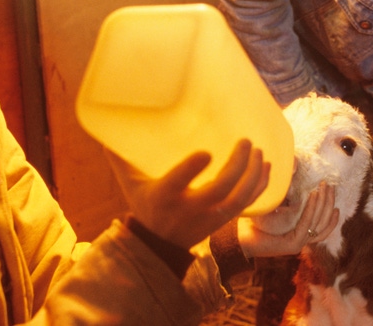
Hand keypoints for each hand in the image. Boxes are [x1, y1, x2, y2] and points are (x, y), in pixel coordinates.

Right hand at [105, 139, 269, 249]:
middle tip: (245, 141)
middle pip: (218, 191)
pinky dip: (259, 186)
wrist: (160, 244)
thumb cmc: (145, 204)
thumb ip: (121, 156)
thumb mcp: (129, 183)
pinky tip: (266, 166)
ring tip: (257, 151)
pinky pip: (247, 204)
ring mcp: (209, 217)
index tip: (205, 153)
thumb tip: (107, 128)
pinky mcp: (223, 220)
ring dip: (251, 175)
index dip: (190, 170)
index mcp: (163, 196)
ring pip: (237, 199)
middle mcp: (188, 209)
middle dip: (236, 166)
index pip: (176, 184)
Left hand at [237, 182, 338, 257]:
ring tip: (323, 188)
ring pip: (319, 223)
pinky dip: (310, 210)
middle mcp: (302, 239)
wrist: (238, 235)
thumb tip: (295, 163)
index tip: (332, 190)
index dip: (330, 207)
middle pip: (325, 221)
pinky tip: (312, 195)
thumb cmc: (255, 216)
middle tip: (329, 185)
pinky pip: (306, 225)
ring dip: (323, 203)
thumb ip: (288, 187)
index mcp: (301, 231)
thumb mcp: (276, 199)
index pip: (325, 224)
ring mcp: (299, 243)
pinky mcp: (292, 245)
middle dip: (329, 201)